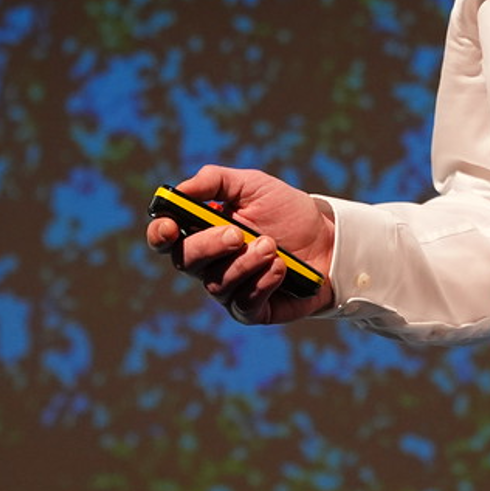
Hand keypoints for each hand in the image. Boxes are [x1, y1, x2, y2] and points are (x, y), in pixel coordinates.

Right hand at [146, 164, 336, 323]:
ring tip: (272, 246)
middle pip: (184, 260)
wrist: (329, 239)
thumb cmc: (287, 212)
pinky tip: (280, 268)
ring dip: (245, 263)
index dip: (160, 233)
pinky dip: (261, 283)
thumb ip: (215, 182)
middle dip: (209, 246)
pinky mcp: (252, 309)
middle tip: (237, 234)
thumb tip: (182, 190)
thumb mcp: (254, 185)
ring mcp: (229, 288)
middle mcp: (209, 262)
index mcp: (202, 230)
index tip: (170, 225)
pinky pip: (243, 304)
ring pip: (216, 283)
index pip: (165, 237)